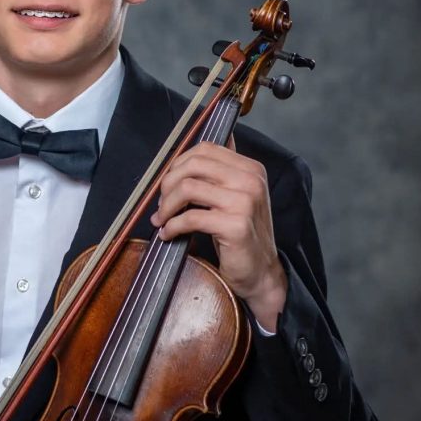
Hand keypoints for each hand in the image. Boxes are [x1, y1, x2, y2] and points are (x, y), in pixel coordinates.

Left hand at [151, 141, 286, 331]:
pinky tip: (169, 234)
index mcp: (250, 169)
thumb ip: (217, 174)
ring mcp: (245, 202)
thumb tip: (191, 153)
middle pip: (194, 165)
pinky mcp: (235, 225)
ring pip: (188, 188)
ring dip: (167, 206)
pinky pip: (191, 217)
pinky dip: (172, 225)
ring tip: (162, 219)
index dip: (178, 165)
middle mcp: (251, 181)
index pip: (205, 149)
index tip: (168, 184)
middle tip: (162, 203)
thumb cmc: (241, 235)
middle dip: (168, 183)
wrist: (259, 271)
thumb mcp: (234, 197)